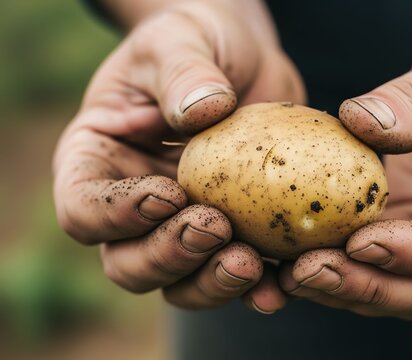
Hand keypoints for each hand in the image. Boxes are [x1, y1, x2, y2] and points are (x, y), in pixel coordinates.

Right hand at [54, 1, 303, 311]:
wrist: (243, 58)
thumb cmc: (196, 41)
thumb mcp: (182, 41)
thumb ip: (184, 73)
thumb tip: (203, 111)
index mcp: (99, 161)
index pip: (84, 208)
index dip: (119, 214)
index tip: (170, 194)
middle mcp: (133, 206)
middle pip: (129, 262)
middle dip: (170, 255)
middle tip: (216, 229)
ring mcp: (182, 227)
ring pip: (180, 283)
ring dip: (212, 282)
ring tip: (251, 264)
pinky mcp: (233, 235)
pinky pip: (238, 274)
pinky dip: (260, 286)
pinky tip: (285, 283)